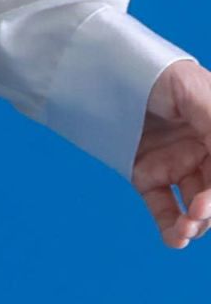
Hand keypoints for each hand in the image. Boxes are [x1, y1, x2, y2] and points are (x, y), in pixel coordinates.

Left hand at [130, 58, 210, 247]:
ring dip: (194, 224)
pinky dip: (170, 227)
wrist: (103, 64)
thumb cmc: (155, 68)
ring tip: (184, 230)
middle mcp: (202, 151)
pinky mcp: (148, 174)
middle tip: (195, 216)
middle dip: (209, 210)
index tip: (207, 203)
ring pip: (195, 207)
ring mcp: (175, 164)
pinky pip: (164, 207)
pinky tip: (173, 239)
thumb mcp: (195, 90)